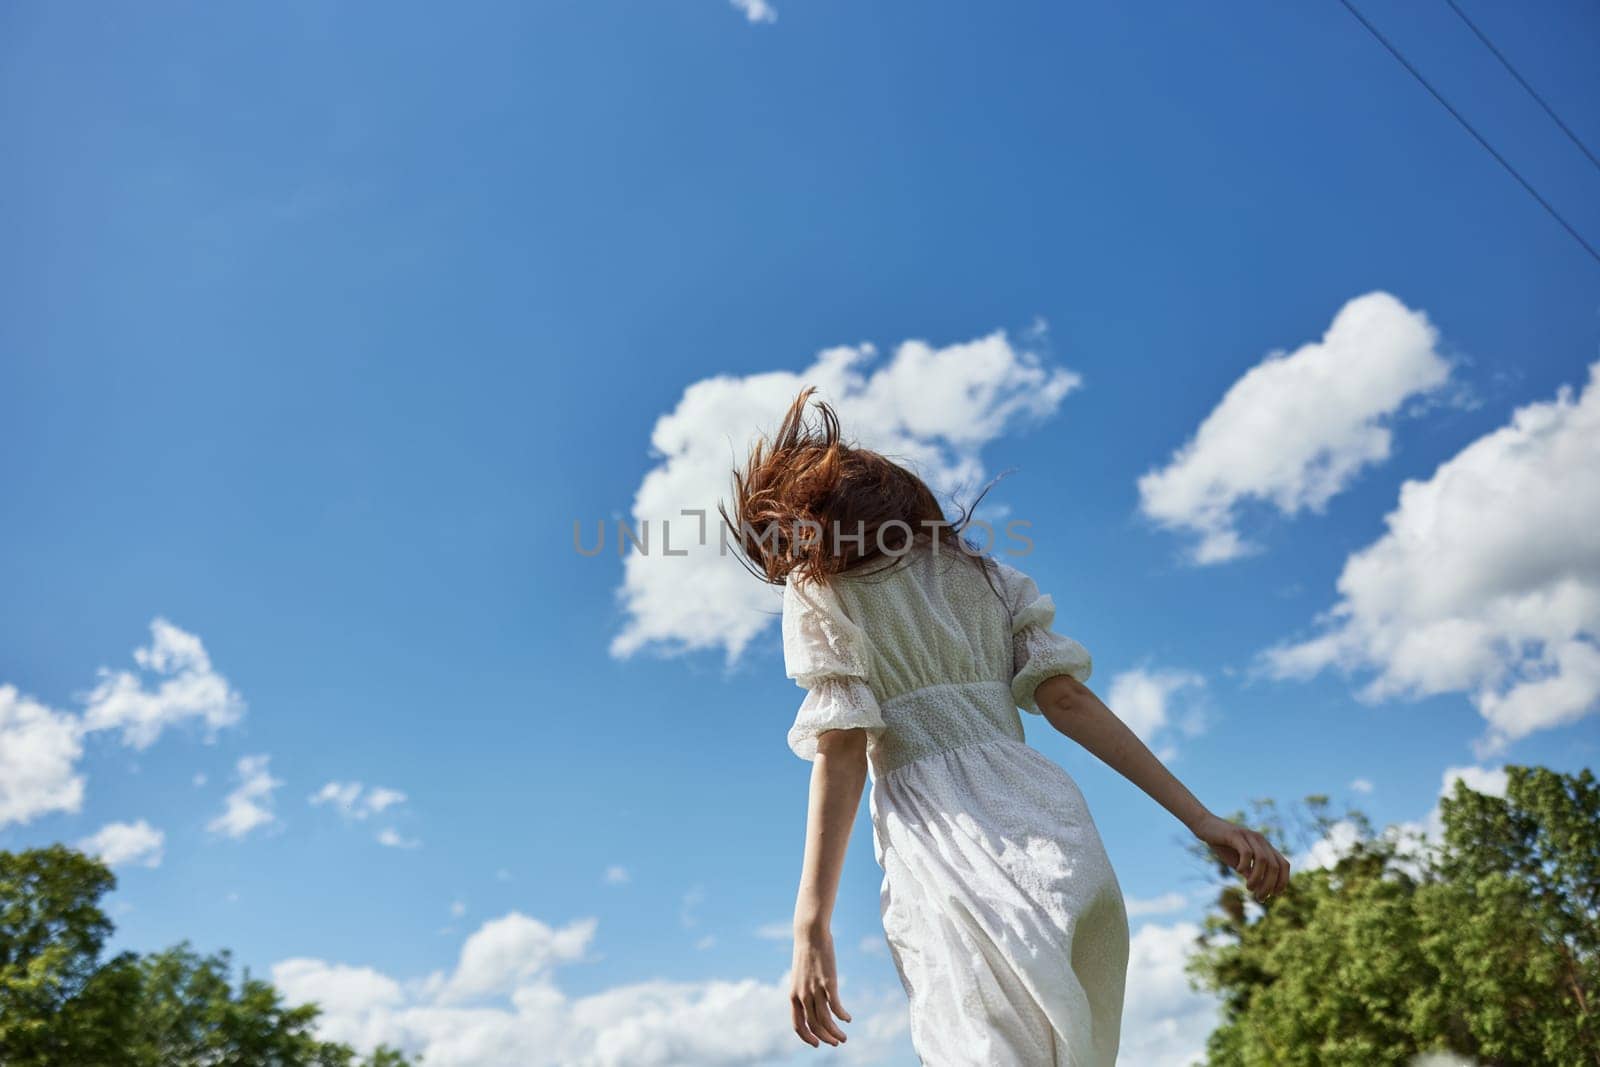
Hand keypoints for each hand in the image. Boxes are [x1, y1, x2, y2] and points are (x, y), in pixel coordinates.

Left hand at [790, 925, 850, 1047]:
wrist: (810, 934)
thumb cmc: (806, 954)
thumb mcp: (800, 976)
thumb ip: (803, 991)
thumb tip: (810, 1003)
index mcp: (793, 996)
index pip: (798, 1025)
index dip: (807, 1038)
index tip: (817, 1044)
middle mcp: (802, 996)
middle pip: (814, 1026)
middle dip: (825, 1038)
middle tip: (836, 1042)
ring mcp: (815, 990)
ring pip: (825, 1021)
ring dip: (835, 1032)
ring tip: (844, 1037)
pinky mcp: (828, 983)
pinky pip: (836, 1007)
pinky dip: (842, 1016)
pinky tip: (848, 1018)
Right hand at [1190, 813, 1289, 902]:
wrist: (1205, 826)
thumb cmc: (1223, 846)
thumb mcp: (1239, 863)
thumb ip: (1251, 874)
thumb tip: (1262, 891)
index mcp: (1265, 846)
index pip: (1284, 865)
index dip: (1282, 881)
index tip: (1273, 895)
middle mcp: (1261, 840)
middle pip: (1275, 866)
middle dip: (1269, 885)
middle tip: (1259, 897)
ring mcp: (1249, 836)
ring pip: (1263, 860)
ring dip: (1258, 878)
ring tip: (1249, 887)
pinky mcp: (1236, 835)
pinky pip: (1247, 852)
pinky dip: (1245, 865)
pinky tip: (1239, 870)